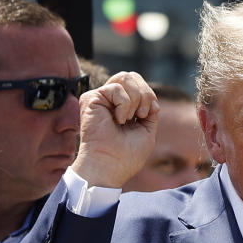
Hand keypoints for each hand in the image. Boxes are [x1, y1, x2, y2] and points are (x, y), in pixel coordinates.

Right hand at [75, 71, 158, 187]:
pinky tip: (118, 120)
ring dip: (135, 99)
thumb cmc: (127, 156)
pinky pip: (115, 88)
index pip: (139, 84)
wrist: (110, 167)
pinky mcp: (91, 99)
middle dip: (145, 93)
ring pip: (125, 77)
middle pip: (132, 76)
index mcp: (124, 107)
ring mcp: (101, 99)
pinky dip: (124, 104)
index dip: (149, 94)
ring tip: (128, 119)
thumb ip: (150, 110)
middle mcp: (111, 101)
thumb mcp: (148, 130)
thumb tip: (150, 98)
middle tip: (141, 115)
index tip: (150, 113)